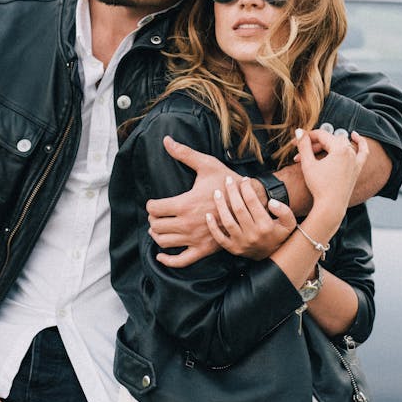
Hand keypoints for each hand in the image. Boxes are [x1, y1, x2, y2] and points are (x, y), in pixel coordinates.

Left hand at [147, 136, 240, 264]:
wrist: (249, 202)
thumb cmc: (227, 182)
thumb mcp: (206, 164)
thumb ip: (184, 153)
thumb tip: (166, 140)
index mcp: (185, 204)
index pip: (154, 209)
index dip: (151, 205)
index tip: (155, 202)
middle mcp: (187, 224)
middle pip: (156, 226)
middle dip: (153, 219)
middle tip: (158, 214)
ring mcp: (195, 239)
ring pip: (164, 242)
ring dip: (157, 235)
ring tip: (160, 227)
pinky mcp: (203, 250)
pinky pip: (181, 261)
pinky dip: (167, 260)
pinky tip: (161, 255)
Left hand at [204, 176, 295, 259]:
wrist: (272, 256)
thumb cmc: (278, 234)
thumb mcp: (289, 223)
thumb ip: (284, 211)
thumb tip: (271, 202)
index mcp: (266, 226)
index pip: (252, 202)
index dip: (247, 188)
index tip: (244, 179)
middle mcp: (253, 234)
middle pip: (238, 209)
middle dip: (232, 192)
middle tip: (228, 180)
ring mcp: (241, 243)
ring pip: (227, 222)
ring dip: (220, 205)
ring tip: (216, 192)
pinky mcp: (233, 249)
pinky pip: (219, 238)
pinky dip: (212, 227)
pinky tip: (208, 215)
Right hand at [294, 128, 368, 212]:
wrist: (331, 206)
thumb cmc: (319, 186)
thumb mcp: (308, 164)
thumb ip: (304, 145)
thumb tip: (299, 131)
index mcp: (339, 148)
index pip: (321, 135)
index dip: (306, 137)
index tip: (294, 143)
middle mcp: (350, 152)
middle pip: (329, 140)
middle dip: (313, 145)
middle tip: (300, 153)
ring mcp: (355, 160)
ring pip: (341, 144)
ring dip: (327, 146)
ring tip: (314, 150)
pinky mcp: (357, 168)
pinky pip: (362, 151)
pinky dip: (360, 142)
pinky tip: (355, 135)